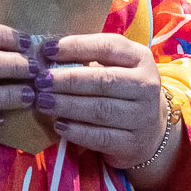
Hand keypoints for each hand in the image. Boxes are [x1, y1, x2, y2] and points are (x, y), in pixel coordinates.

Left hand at [30, 32, 174, 170]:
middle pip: (104, 80)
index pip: (108, 46)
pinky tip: (59, 125)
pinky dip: (77, 131)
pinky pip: (101, 137)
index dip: (76, 47)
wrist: (150, 131)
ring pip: (101, 110)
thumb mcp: (113, 67)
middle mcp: (146, 86)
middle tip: (40, 80)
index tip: (47, 50)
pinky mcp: (133, 143)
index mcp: (140, 58)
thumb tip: (46, 55)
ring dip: (67, 105)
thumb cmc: (120, 90)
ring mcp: (143, 117)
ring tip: (43, 101)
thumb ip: (86, 59)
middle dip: (68, 80)